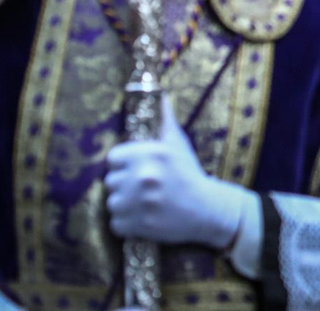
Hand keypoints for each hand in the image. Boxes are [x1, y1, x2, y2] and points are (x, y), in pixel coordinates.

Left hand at [105, 97, 254, 248]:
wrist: (208, 209)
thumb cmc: (189, 174)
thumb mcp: (178, 144)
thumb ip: (164, 119)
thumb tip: (159, 93)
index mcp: (150, 154)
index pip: (113, 158)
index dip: (124, 164)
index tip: (137, 169)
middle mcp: (142, 176)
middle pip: (111, 181)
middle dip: (124, 184)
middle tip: (144, 187)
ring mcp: (138, 203)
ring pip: (112, 203)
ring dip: (125, 205)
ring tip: (144, 203)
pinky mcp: (136, 225)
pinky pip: (116, 223)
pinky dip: (127, 224)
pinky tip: (144, 217)